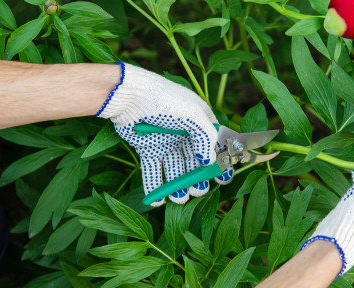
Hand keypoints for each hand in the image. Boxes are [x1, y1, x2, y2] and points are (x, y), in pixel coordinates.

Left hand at [97, 62, 233, 205]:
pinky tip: (159, 201)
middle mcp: (184, 135)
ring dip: (178, 186)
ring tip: (180, 199)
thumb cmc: (164, 100)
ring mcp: (165, 142)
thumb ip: (206, 137)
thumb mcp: (192, 114)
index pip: (214, 147)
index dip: (219, 163)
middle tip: (198, 192)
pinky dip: (155, 186)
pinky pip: (153, 170)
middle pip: (194, 162)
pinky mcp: (147, 149)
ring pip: (175, 169)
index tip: (223, 179)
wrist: (130, 96)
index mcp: (199, 123)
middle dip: (197, 179)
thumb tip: (209, 160)